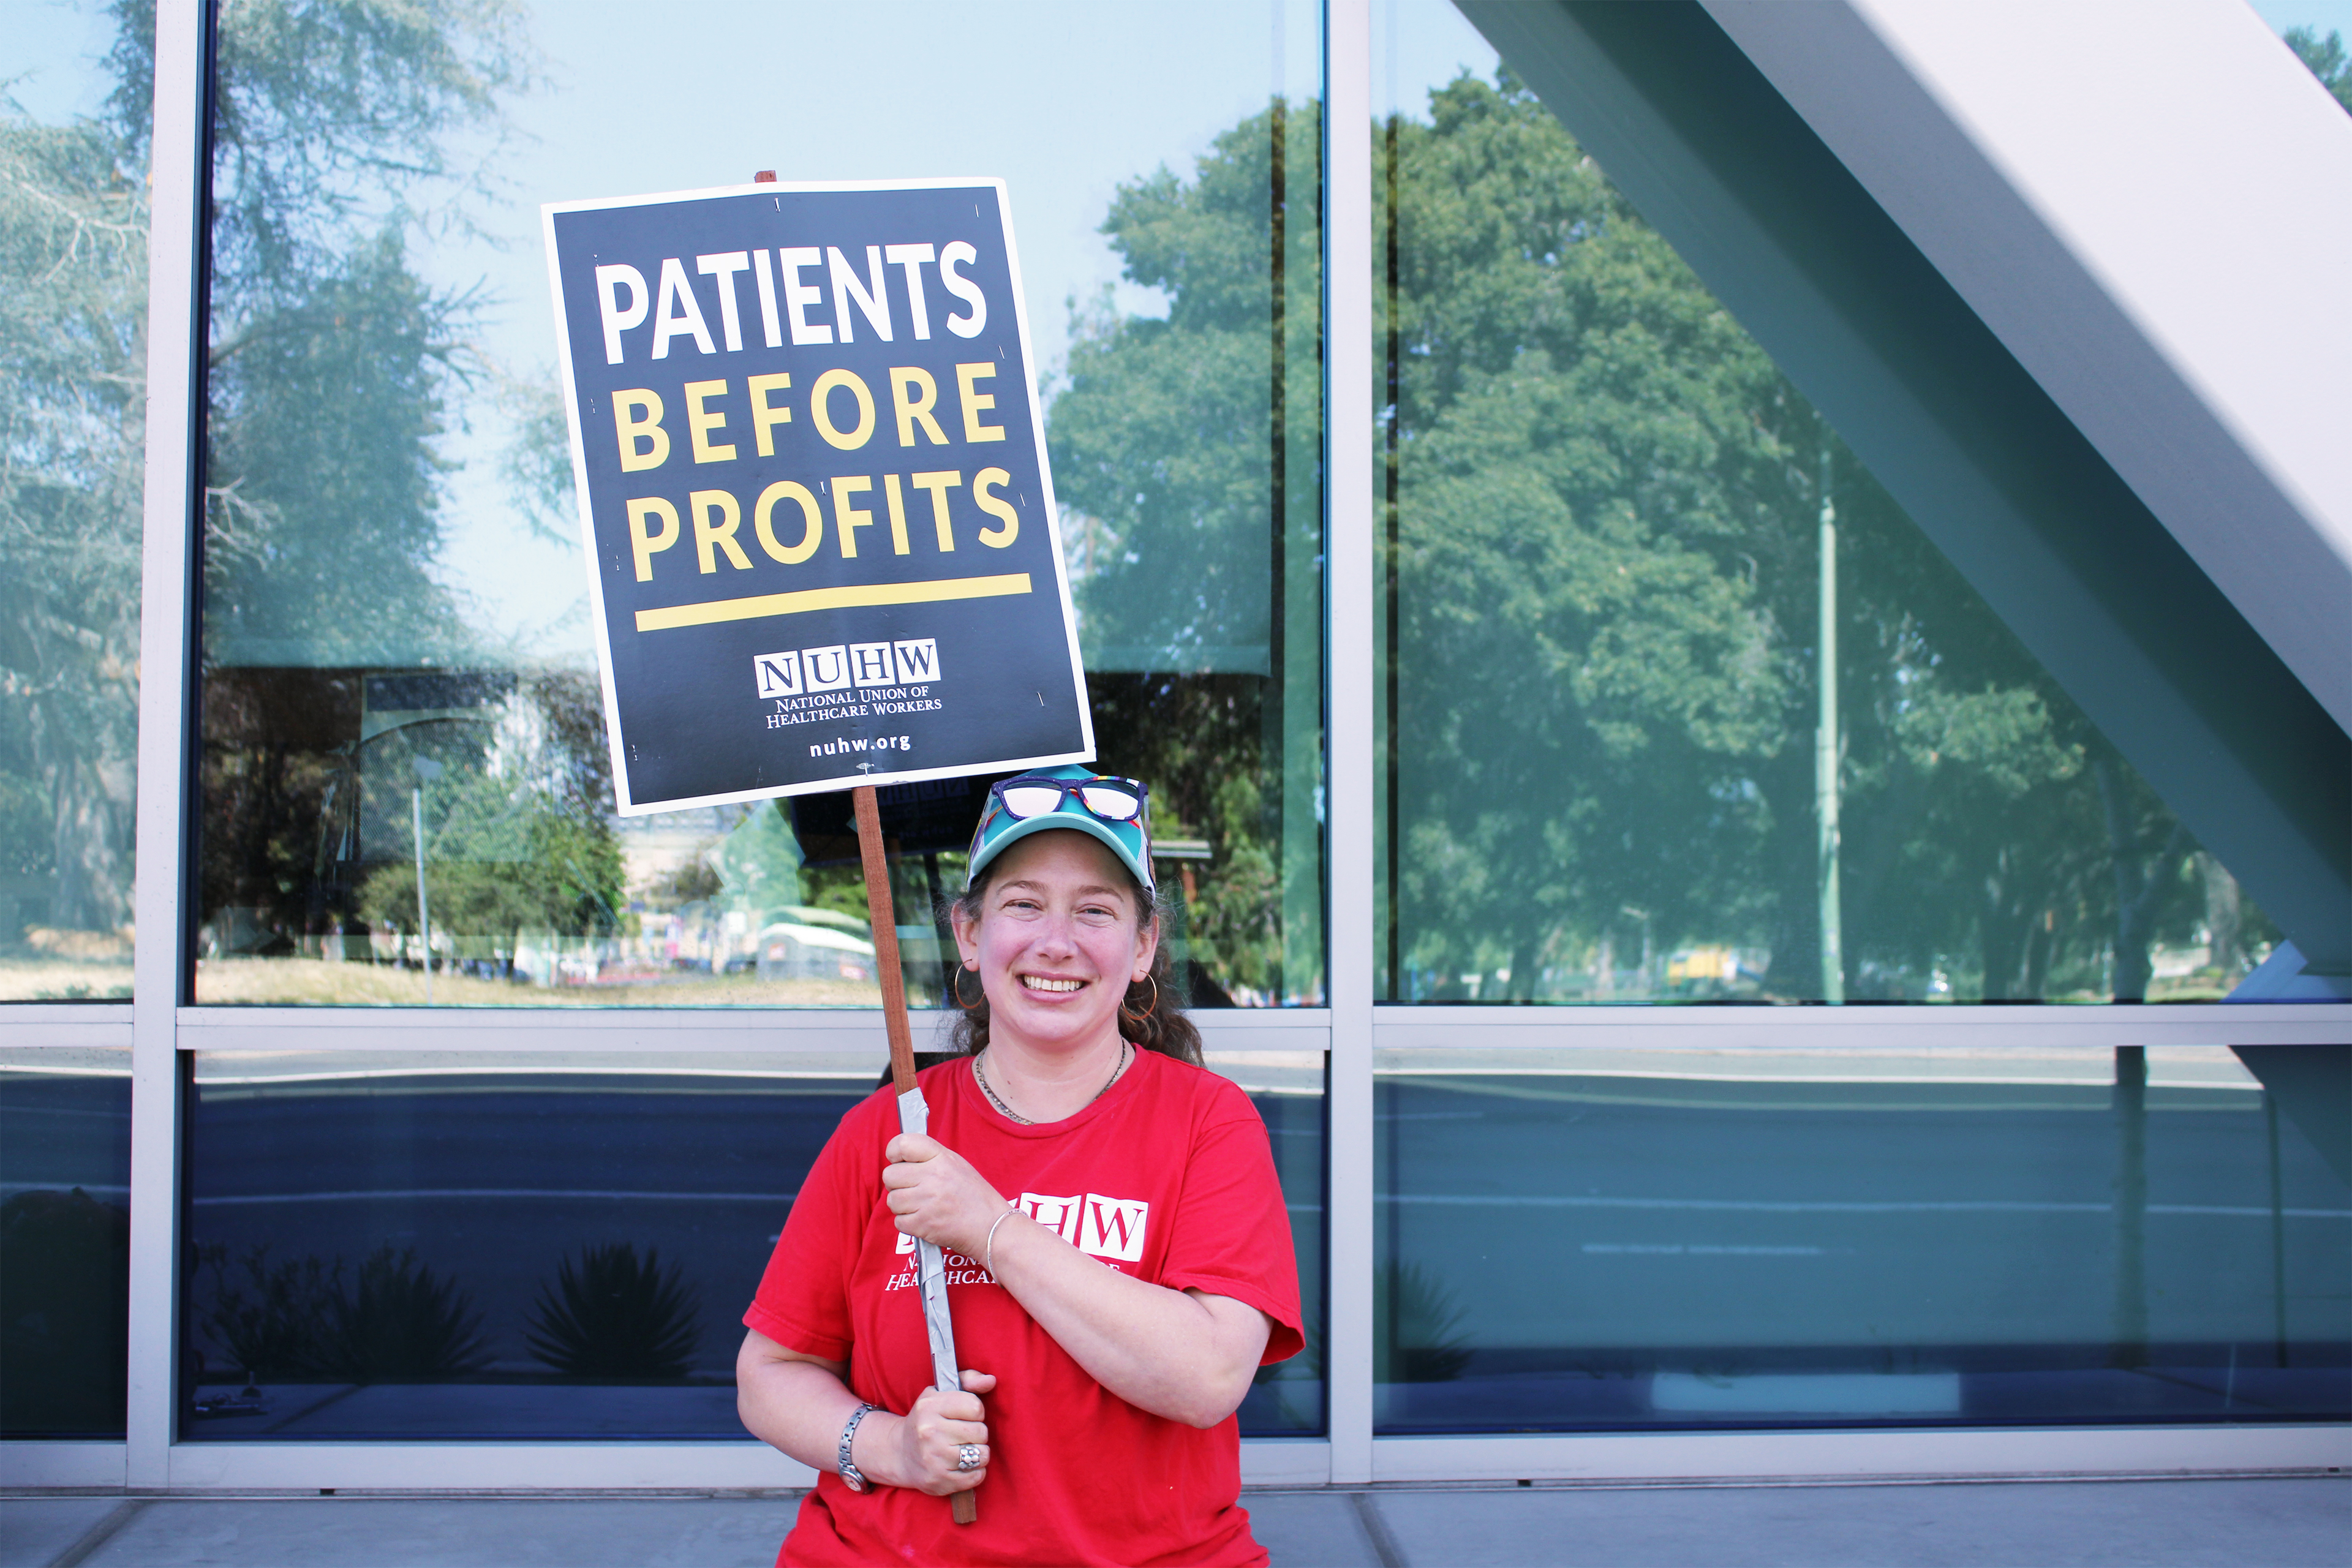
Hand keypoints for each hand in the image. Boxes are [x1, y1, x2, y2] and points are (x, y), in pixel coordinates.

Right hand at [877, 1371, 995, 1494]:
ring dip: (978, 1453)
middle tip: (963, 1434)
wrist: (900, 1453)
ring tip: (964, 1450)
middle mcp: (929, 1432)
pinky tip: (962, 1465)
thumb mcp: (940, 1393)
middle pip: (981, 1432)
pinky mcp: (939, 1482)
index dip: (975, 1412)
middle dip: (977, 1433)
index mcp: (930, 1407)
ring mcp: (933, 1459)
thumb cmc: (927, 1420)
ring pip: (981, 1455)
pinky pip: (976, 1476)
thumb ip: (968, 1380)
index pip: (975, 1407)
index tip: (965, 1416)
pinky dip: (975, 1472)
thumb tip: (991, 1380)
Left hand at [883, 1133, 1004, 1257]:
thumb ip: (929, 1158)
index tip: (898, 1161)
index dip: (894, 1153)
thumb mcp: (957, 1165)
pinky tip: (924, 1219)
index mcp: (942, 1157)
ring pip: (892, 1200)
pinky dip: (908, 1223)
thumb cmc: (974, 1196)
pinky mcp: (923, 1224)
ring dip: (902, 1206)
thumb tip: (900, 1159)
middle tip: (913, 1189)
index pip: (902, 1144)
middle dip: (897, 1184)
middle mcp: (933, 1176)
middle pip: (890, 1175)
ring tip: (921, 1206)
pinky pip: (898, 1221)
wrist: (991, 1227)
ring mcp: (927, 1201)